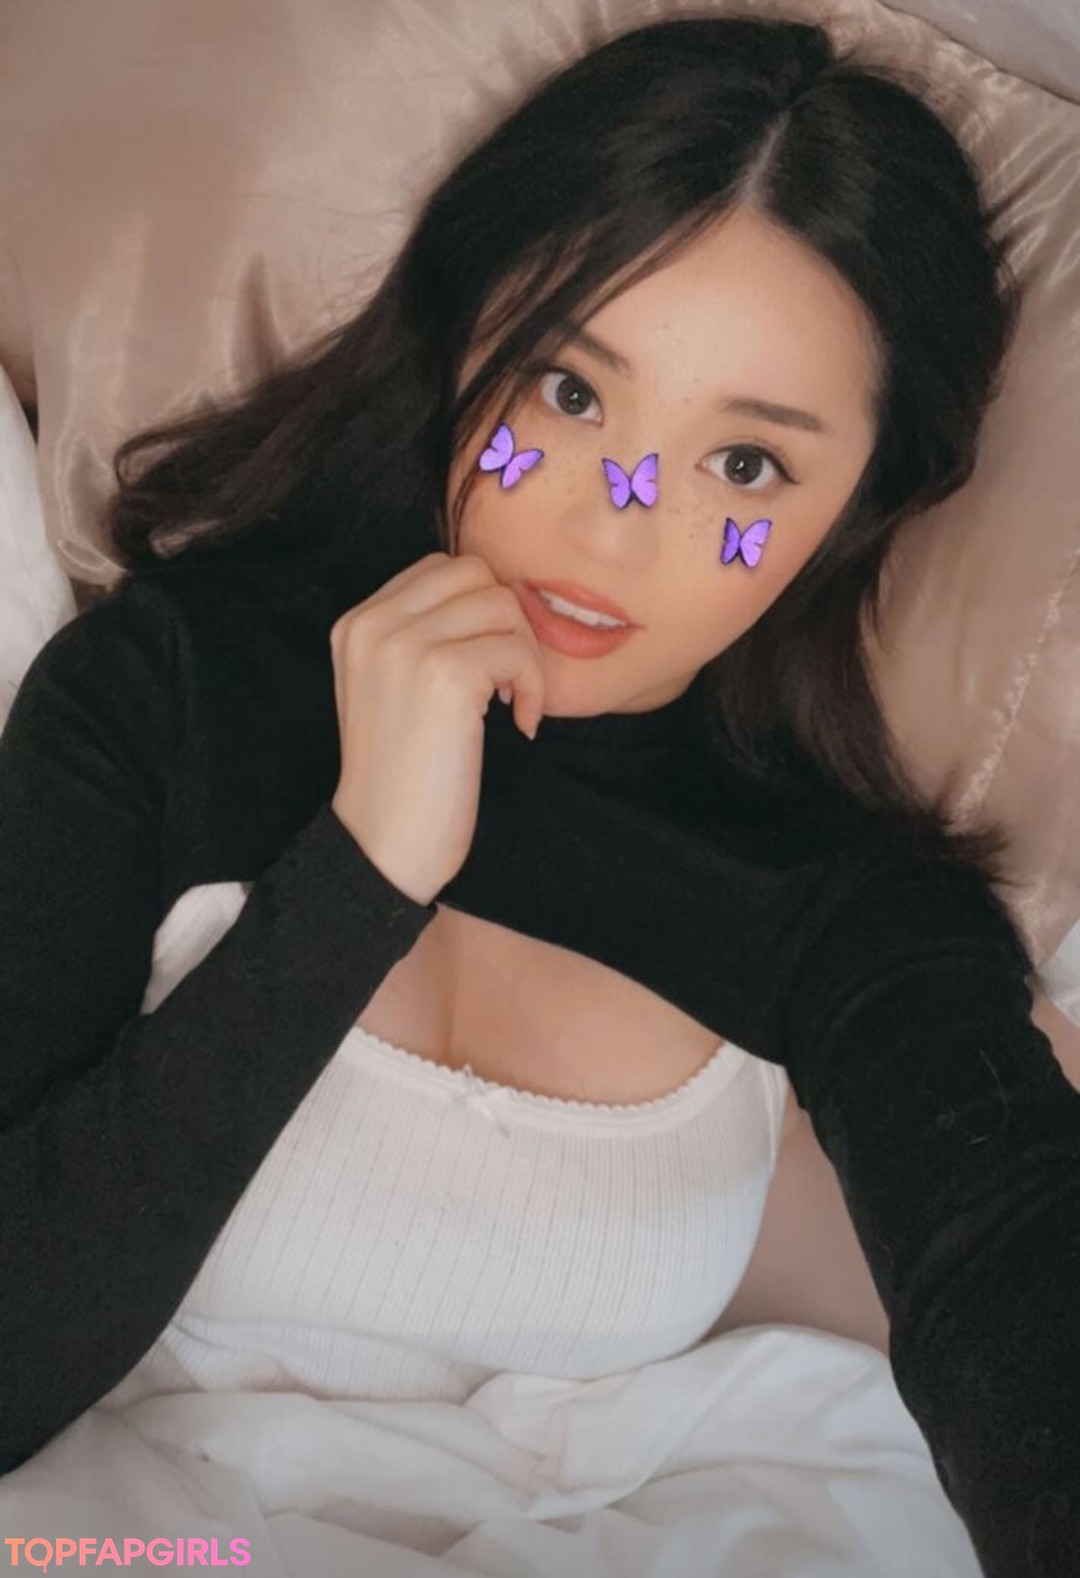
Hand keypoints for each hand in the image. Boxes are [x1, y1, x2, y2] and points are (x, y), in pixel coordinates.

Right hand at [329, 551, 545, 905]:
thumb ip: (421, 636)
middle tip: (510, 682)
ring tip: (514, 705)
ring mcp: (406, 646)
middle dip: (508, 623)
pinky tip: (520, 726)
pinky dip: (535, 688)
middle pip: (476, 574)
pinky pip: (517, 651)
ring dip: (525, 655)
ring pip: (502, 605)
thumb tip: (496, 598)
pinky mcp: (445, 675)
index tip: (486, 666)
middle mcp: (373, 624)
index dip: (481, 610)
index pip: (442, 568)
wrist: (381, 845)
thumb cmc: (401, 777)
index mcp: (357, 623)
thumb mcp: (390, 688)